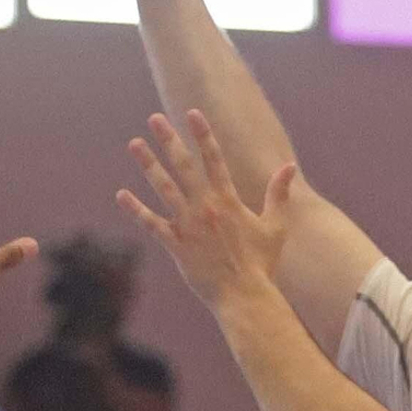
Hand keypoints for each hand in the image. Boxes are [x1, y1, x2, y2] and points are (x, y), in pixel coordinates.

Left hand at [117, 110, 293, 310]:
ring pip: (164, 188)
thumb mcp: (275, 227)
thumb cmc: (261, 264)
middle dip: (169, 139)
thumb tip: (289, 166)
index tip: (192, 113)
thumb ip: (278, 194)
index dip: (203, 134)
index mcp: (228, 200)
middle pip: (184, 166)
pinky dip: (136, 210)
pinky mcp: (176, 246)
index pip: (214, 158)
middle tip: (154, 119)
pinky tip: (121, 195)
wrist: (244, 297)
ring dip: (148, 165)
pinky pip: (152, 224)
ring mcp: (188, 225)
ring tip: (134, 144)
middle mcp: (205, 207)